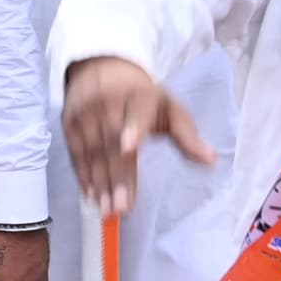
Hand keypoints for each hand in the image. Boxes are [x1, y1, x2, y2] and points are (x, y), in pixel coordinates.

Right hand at [61, 57, 210, 219]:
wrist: (100, 70)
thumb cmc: (142, 98)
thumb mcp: (168, 108)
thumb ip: (186, 134)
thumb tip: (210, 160)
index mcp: (139, 97)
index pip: (136, 114)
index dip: (133, 130)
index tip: (129, 148)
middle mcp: (108, 102)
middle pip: (112, 142)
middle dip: (117, 176)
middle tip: (121, 206)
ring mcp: (85, 113)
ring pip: (93, 152)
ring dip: (99, 183)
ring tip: (107, 210)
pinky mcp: (69, 124)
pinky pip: (76, 154)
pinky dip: (83, 177)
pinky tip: (91, 197)